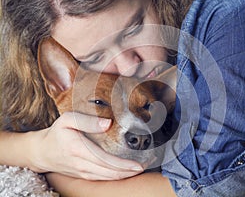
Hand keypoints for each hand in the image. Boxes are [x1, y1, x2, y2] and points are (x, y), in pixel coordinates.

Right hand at [29, 112, 143, 179]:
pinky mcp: (83, 175)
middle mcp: (82, 164)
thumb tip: (108, 123)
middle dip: (129, 172)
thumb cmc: (57, 133)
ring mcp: (82, 172)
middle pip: (110, 173)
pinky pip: (102, 179)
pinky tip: (125, 173)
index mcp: (79, 149)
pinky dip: (115, 177)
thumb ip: (87, 121)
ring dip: (124, 176)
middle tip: (146, 166)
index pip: (106, 160)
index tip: (139, 164)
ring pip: (107, 178)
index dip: (124, 165)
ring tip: (139, 170)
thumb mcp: (68, 120)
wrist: (42, 151)